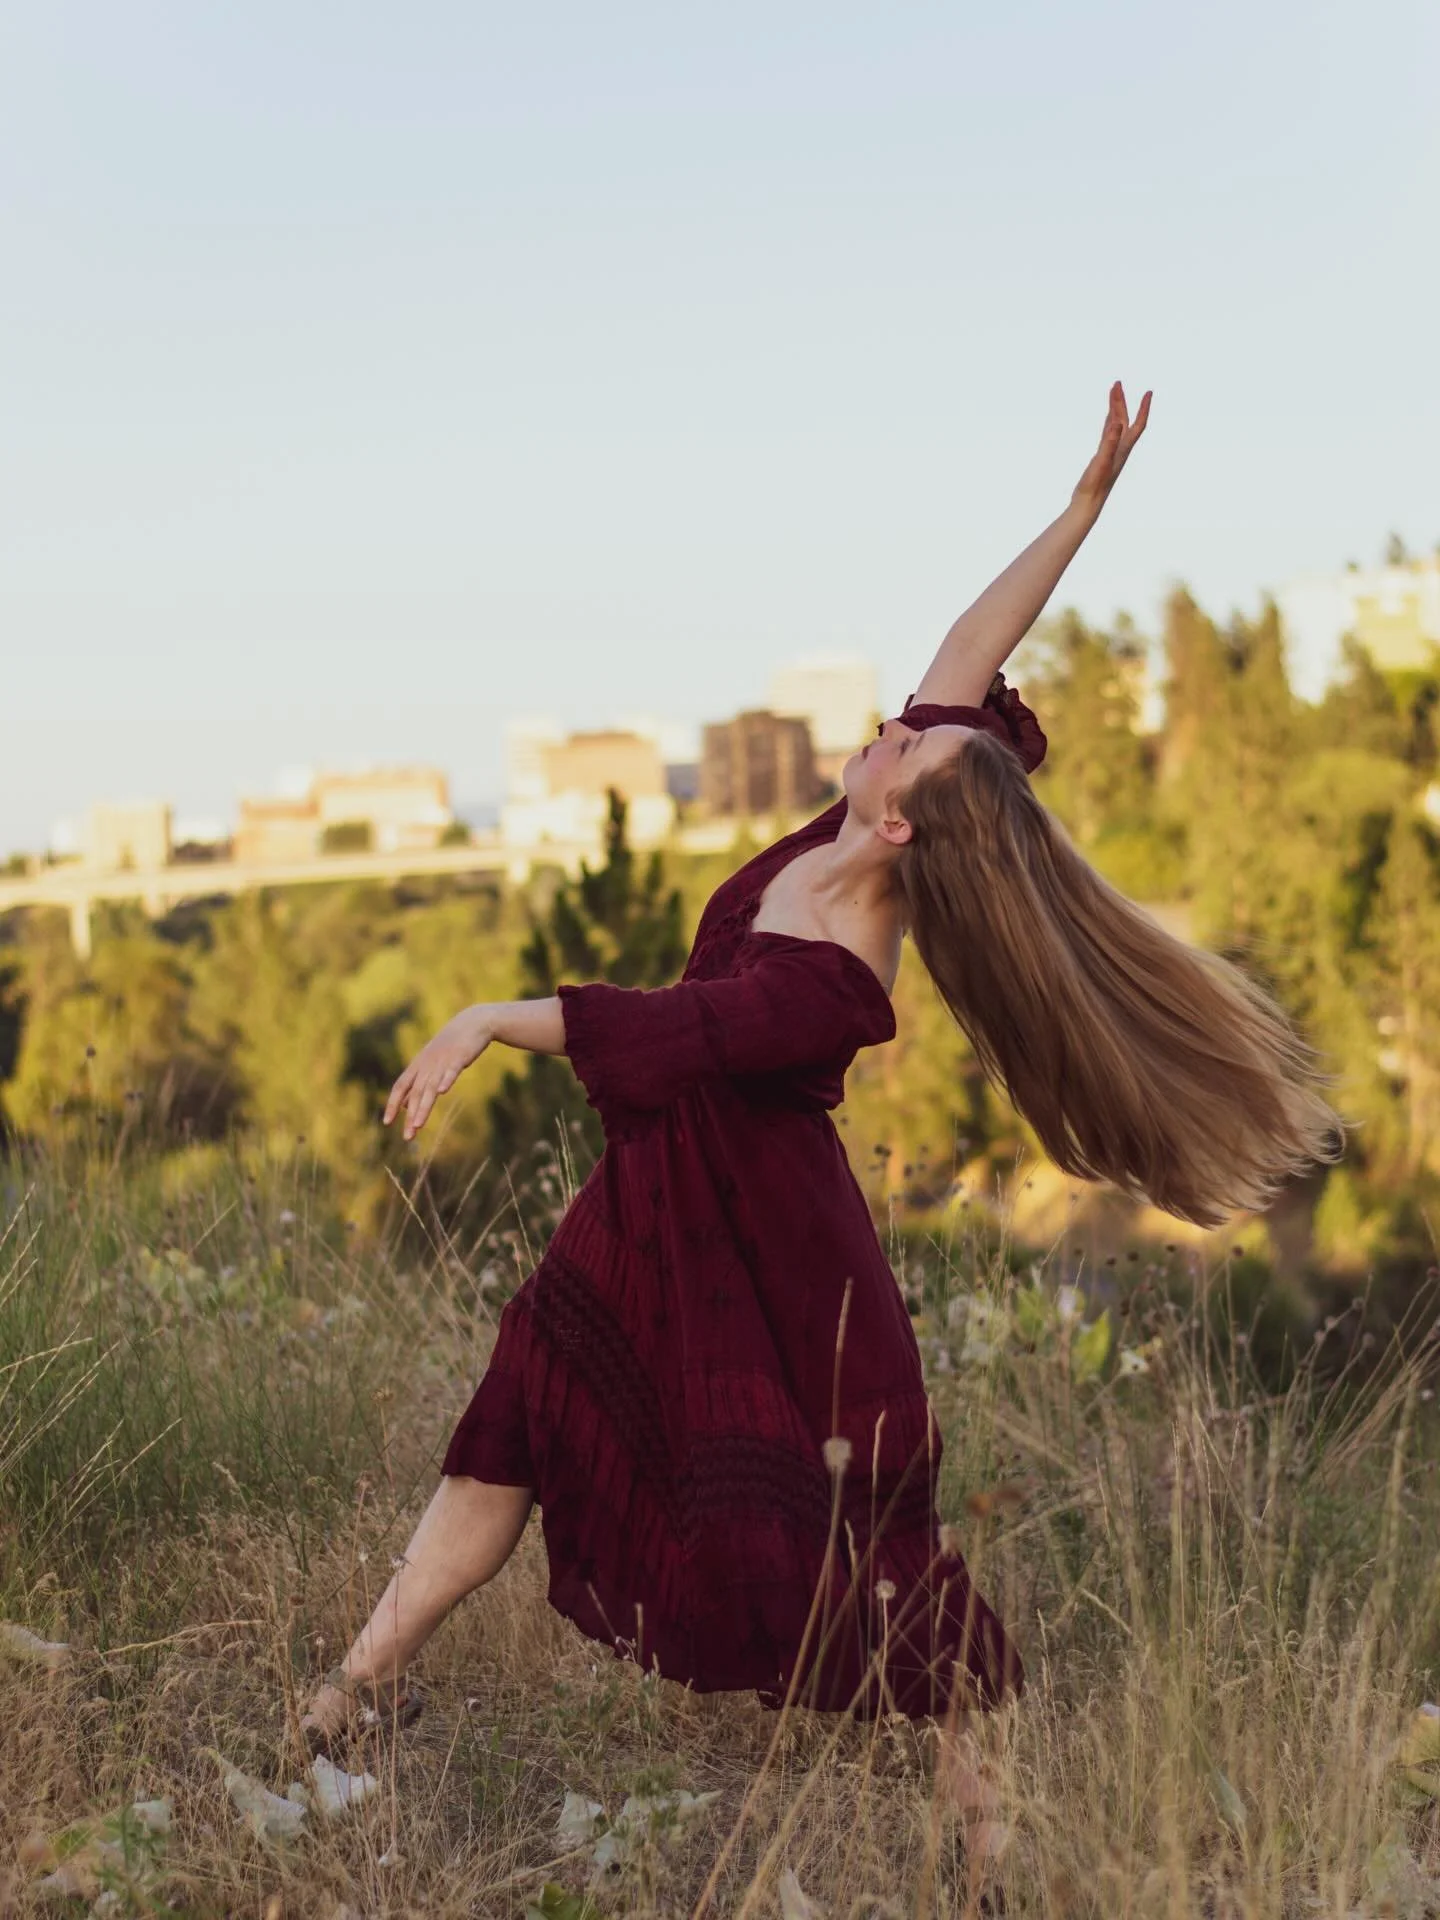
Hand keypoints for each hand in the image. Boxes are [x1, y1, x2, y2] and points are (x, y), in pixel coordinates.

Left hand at [383, 1006, 493, 1140]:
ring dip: (423, 1106)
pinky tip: (443, 1091)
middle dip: (410, 1115)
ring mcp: (442, 1060)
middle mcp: (427, 1064)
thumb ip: (417, 1083)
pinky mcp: (459, 1056)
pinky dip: (446, 1079)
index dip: (392, 1104)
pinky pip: (451, 1070)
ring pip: (430, 1087)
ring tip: (418, 1124)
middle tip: (407, 1136)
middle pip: (415, 1092)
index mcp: (419, 1065)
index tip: (386, 1123)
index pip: (400, 1086)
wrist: (472, 1023)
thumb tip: (403, 1105)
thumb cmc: (451, 1046)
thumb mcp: (431, 1064)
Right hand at [1071, 380, 1151, 516]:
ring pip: (1116, 425)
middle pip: (1125, 420)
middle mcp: (1120, 449)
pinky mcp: (1102, 456)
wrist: (1088, 503)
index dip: (1144, 408)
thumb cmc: (1094, 485)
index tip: (1148, 392)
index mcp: (1123, 449)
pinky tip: (1108, 417)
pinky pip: (1108, 433)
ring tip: (1112, 392)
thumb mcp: (1101, 461)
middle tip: (1117, 384)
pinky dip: (1108, 421)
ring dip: (1115, 409)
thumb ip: (1109, 442)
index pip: (1138, 424)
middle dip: (1122, 401)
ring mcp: (1112, 452)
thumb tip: (1117, 423)